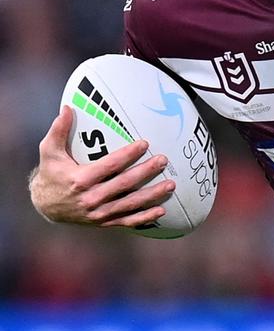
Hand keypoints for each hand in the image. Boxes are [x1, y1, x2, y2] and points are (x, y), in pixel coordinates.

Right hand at [29, 105, 175, 228]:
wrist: (45, 206)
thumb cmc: (52, 174)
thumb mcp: (49, 151)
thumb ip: (58, 130)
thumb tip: (67, 108)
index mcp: (81, 180)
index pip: (110, 166)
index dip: (128, 155)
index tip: (145, 144)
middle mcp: (91, 198)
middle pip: (125, 184)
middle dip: (146, 171)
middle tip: (163, 160)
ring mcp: (99, 213)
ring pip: (130, 204)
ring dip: (152, 194)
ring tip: (170, 184)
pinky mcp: (104, 222)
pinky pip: (127, 221)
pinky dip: (144, 217)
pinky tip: (161, 210)